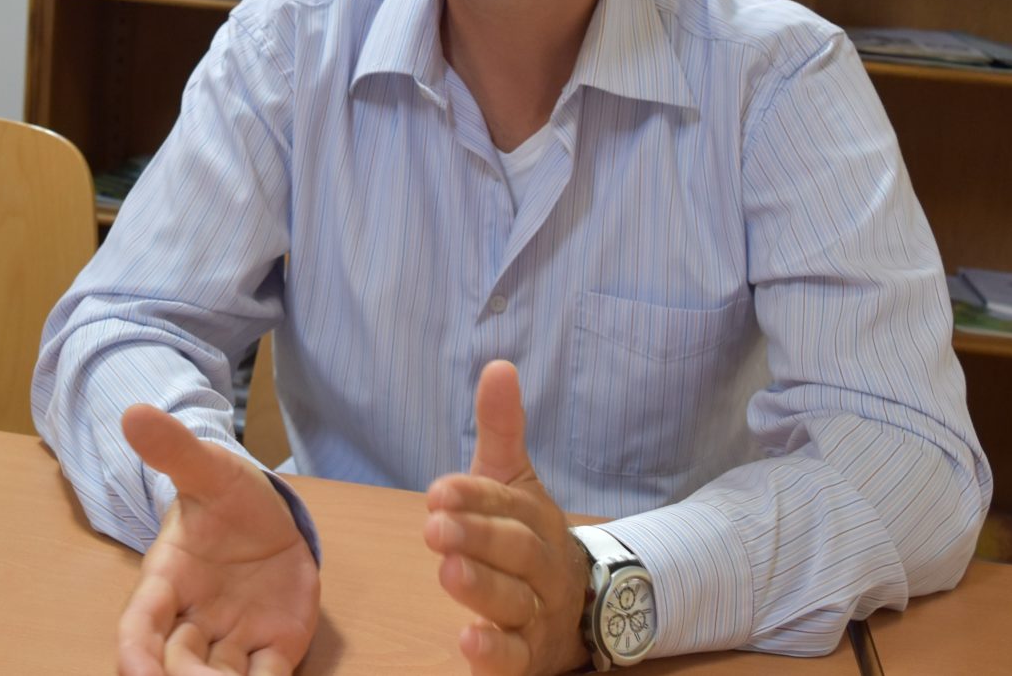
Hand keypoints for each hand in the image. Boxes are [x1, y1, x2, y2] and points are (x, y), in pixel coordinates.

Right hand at [116, 404, 320, 675]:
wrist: (271, 517)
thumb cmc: (228, 497)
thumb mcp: (208, 469)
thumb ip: (174, 450)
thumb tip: (134, 412)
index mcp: (167, 580)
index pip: (139, 625)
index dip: (135, 653)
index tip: (136, 673)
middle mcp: (194, 619)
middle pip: (177, 664)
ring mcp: (234, 638)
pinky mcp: (275, 647)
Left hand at [425, 360, 589, 675]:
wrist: (576, 610)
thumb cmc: (525, 537)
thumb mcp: (512, 483)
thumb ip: (502, 430)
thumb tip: (498, 364)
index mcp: (538, 519)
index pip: (509, 504)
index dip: (476, 497)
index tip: (439, 490)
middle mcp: (542, 566)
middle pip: (516, 551)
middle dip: (478, 537)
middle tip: (435, 526)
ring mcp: (538, 615)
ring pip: (514, 602)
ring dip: (483, 587)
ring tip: (449, 572)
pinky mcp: (526, 658)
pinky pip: (514, 658)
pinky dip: (494, 652)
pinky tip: (469, 641)